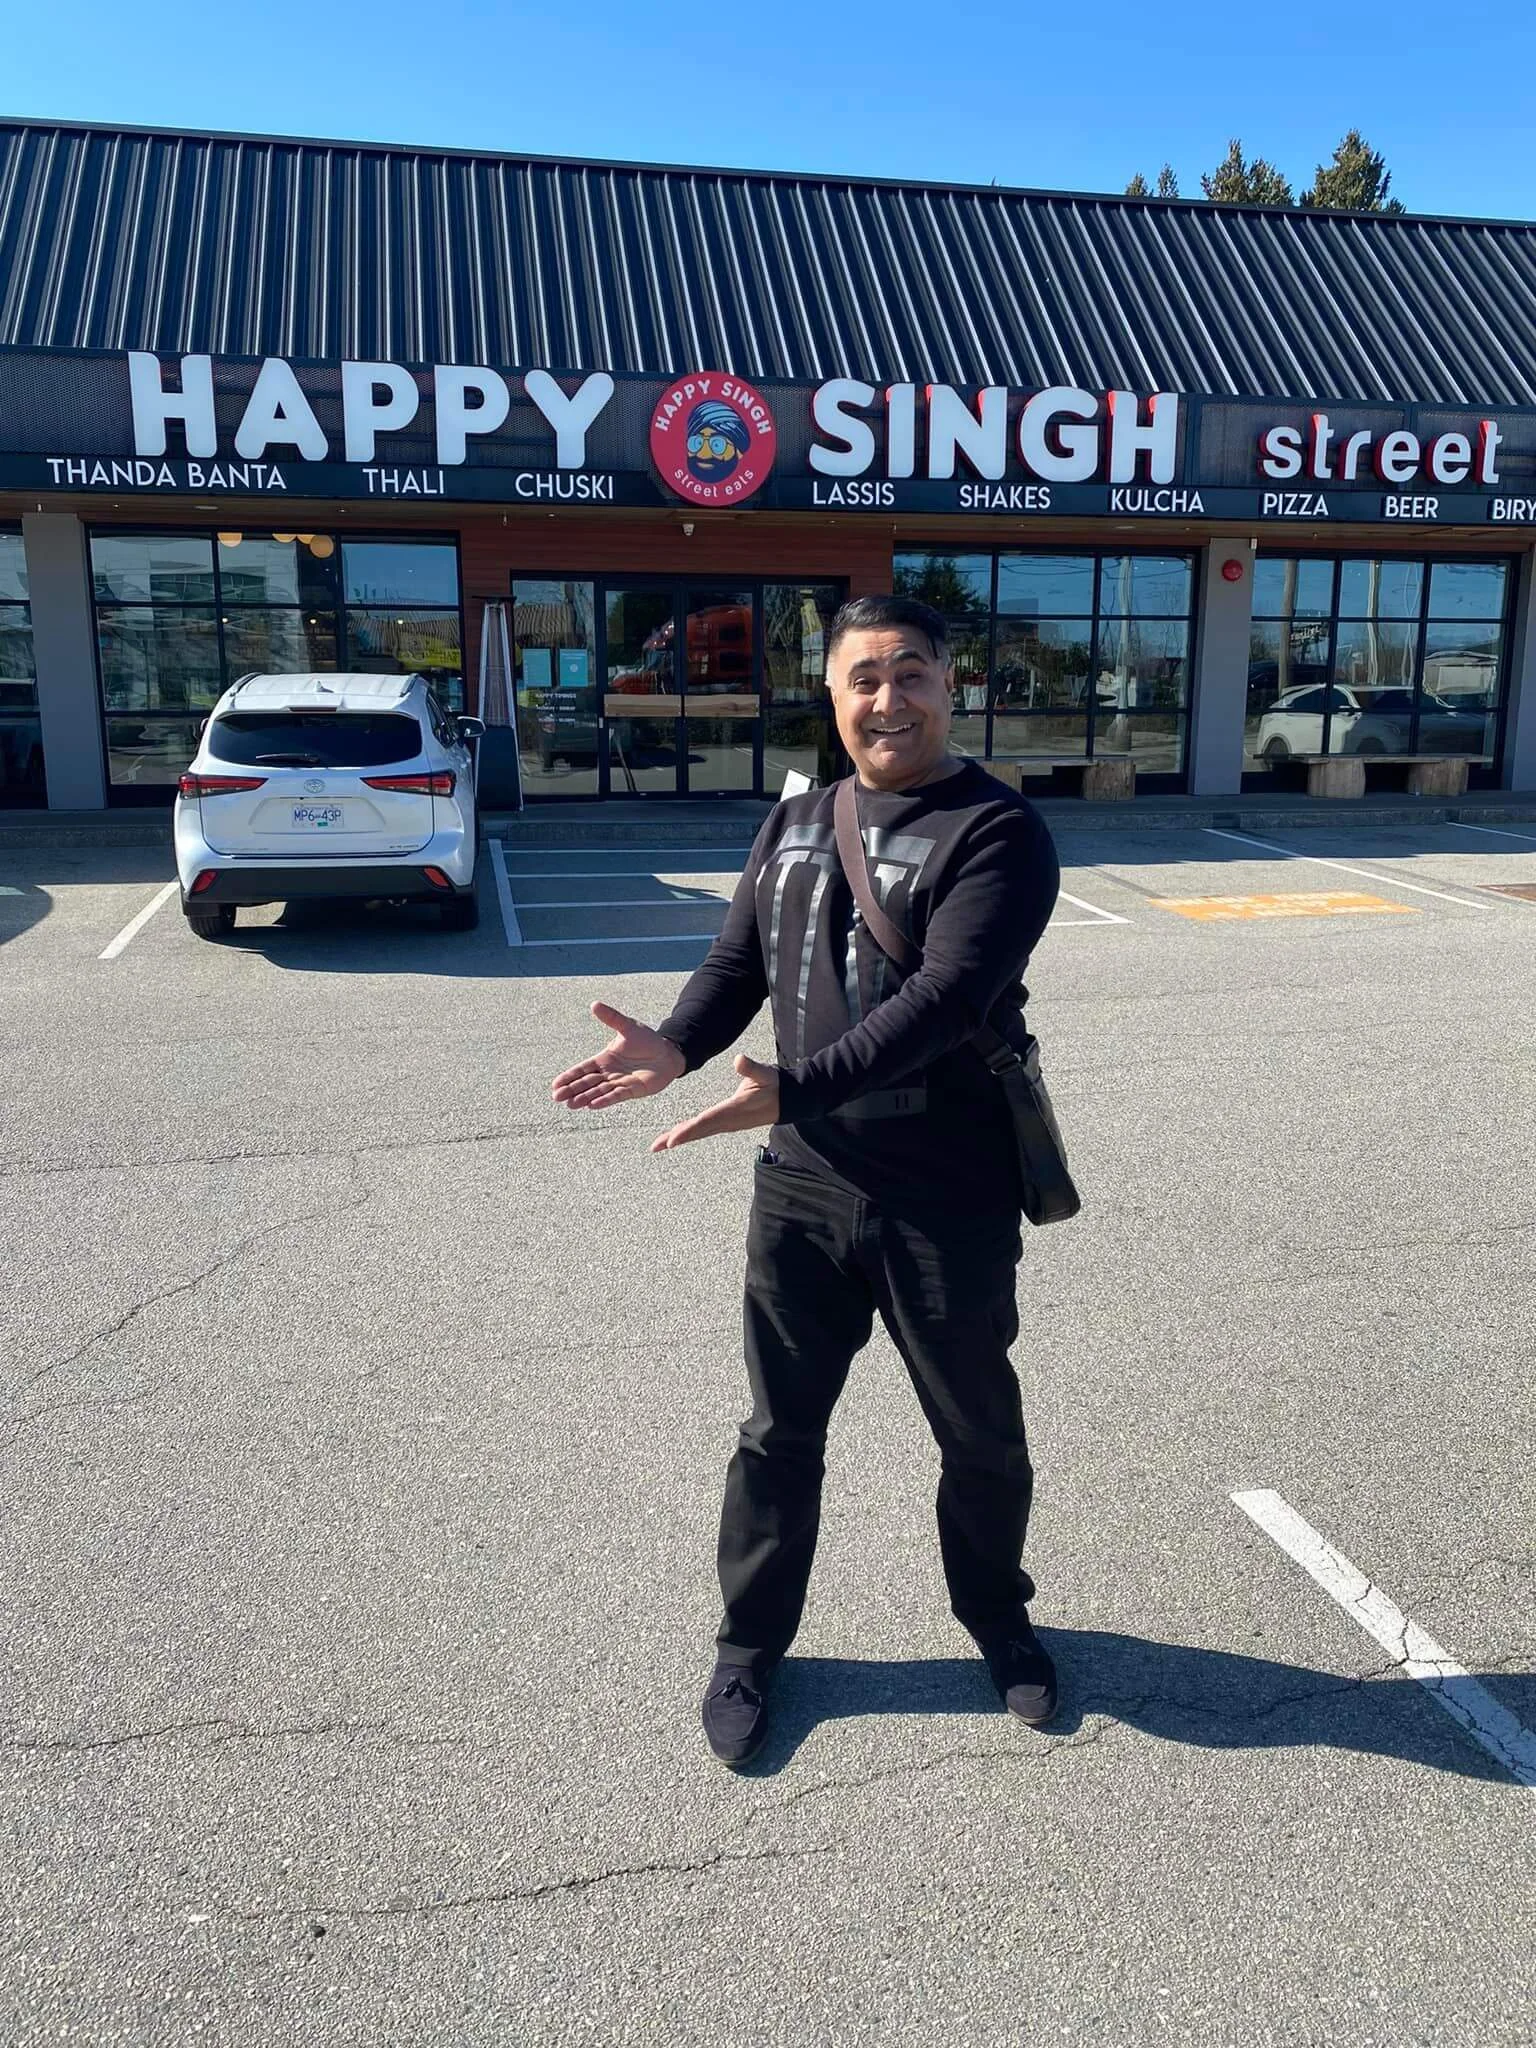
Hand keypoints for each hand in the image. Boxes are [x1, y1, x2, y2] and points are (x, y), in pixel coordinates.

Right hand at [552, 1001, 686, 1110]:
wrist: (668, 1054)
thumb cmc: (647, 1040)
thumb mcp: (628, 1027)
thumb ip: (612, 1017)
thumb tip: (594, 1004)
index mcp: (604, 1059)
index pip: (583, 1069)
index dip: (569, 1076)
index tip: (555, 1084)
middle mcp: (609, 1073)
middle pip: (586, 1083)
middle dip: (572, 1090)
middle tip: (557, 1098)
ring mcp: (619, 1082)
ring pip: (598, 1091)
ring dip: (584, 1098)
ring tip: (571, 1105)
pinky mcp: (631, 1090)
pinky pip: (616, 1096)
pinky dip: (604, 1100)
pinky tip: (592, 1106)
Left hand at [650, 1054, 780, 1152]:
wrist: (789, 1101)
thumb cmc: (775, 1085)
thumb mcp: (765, 1074)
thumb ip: (752, 1068)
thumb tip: (739, 1059)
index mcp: (734, 1110)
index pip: (707, 1121)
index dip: (689, 1130)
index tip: (673, 1139)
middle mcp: (729, 1121)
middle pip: (698, 1131)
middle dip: (677, 1138)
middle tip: (656, 1146)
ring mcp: (728, 1124)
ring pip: (700, 1133)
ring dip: (679, 1138)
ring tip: (659, 1145)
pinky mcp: (727, 1123)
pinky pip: (704, 1130)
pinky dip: (689, 1134)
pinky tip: (675, 1136)